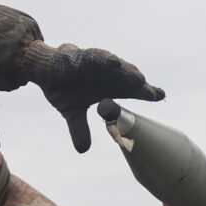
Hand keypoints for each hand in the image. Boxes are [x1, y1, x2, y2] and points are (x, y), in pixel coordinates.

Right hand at [23, 42, 163, 152]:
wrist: (45, 70)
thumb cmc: (65, 90)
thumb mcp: (71, 112)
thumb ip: (79, 128)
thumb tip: (82, 150)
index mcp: (110, 88)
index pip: (133, 91)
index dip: (146, 93)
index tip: (160, 95)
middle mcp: (108, 75)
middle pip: (129, 80)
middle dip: (141, 86)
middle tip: (153, 94)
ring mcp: (98, 65)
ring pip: (117, 68)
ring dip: (128, 72)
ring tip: (139, 79)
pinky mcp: (84, 56)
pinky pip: (97, 56)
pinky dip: (106, 59)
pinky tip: (115, 63)